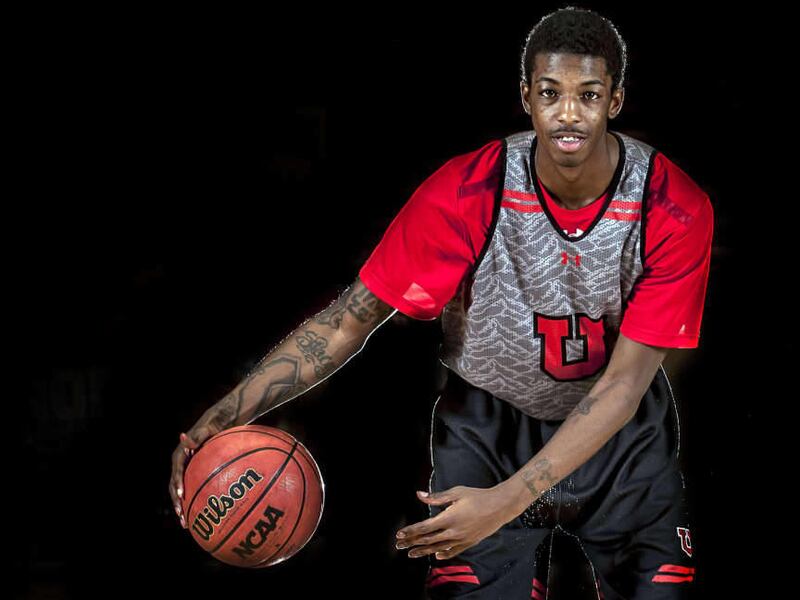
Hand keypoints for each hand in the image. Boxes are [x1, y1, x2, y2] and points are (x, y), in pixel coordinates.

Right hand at [168, 423, 214, 528]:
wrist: (212, 429)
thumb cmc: (210, 430)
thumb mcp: (203, 430)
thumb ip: (195, 436)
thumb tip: (182, 436)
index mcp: (179, 456)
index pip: (176, 472)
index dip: (177, 483)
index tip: (181, 495)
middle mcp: (178, 466)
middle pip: (174, 487)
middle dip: (177, 503)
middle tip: (181, 516)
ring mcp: (183, 473)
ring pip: (178, 494)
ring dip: (181, 508)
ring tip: (185, 524)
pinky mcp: (190, 478)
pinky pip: (188, 493)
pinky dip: (190, 505)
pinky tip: (196, 518)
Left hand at [394, 484, 516, 560]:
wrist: (500, 506)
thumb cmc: (477, 496)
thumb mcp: (456, 492)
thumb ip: (436, 497)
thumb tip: (419, 495)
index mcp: (448, 518)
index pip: (424, 528)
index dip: (411, 531)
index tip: (400, 535)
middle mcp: (453, 532)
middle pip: (428, 540)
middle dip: (412, 543)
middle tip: (399, 546)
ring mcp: (462, 539)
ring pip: (439, 548)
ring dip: (424, 551)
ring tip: (412, 554)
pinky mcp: (470, 542)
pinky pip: (454, 551)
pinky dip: (444, 554)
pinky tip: (437, 556)